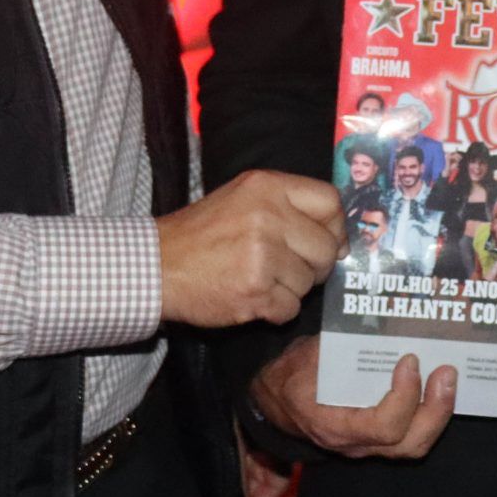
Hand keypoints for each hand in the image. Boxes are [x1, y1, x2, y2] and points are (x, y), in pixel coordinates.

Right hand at [155, 169, 342, 327]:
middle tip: (290, 268)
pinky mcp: (255, 291)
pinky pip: (290, 308)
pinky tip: (252, 297)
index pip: (331, 201)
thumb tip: (339, 238)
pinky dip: (274, 310)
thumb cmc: (202, 233)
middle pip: (327, 248)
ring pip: (309, 283)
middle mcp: (269, 216)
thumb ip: (287, 206)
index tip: (328, 241)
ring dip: (290, 289)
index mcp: (267, 186)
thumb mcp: (241, 197)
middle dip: (315, 265)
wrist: (158, 265)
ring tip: (259, 279)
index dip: (336, 226)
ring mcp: (262, 255)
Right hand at [251, 335, 455, 459]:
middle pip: (409, 444)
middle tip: (447, 372)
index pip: (381, 427)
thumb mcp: (310, 353)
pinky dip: (431, 413)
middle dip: (436, 409)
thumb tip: (387, 315)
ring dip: (439, 412)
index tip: (409, 361)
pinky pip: (412, 436)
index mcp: (333, 425)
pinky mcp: (379, 442)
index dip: (403, 397)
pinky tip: (439, 386)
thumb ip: (345, 342)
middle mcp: (355, 445)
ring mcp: (369, 447)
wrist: (276, 402)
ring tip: (449, 378)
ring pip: (415, 445)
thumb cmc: (293, 373)